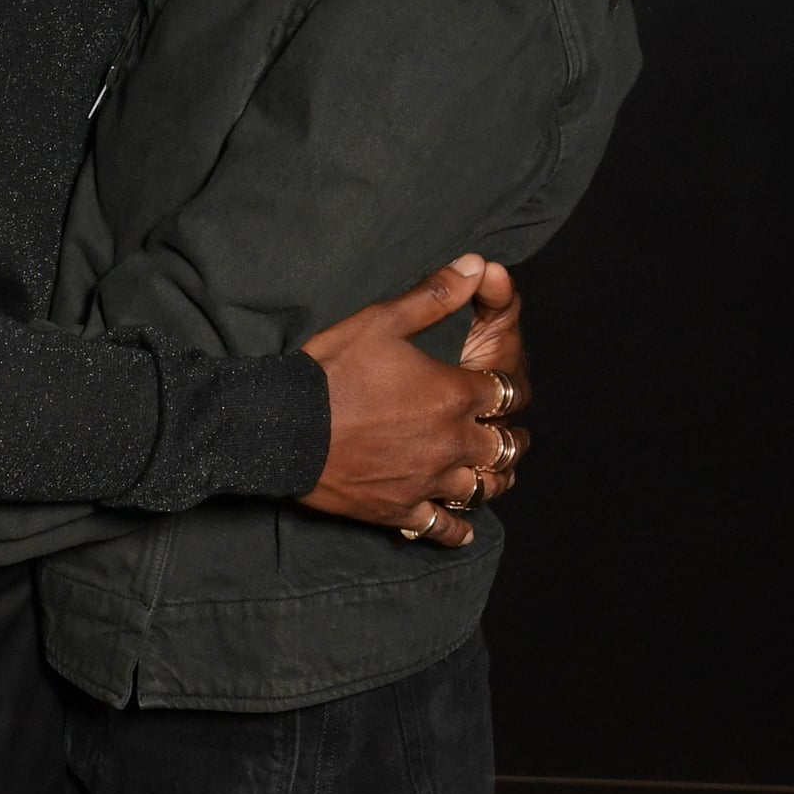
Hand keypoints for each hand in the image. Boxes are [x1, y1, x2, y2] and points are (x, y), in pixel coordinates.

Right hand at [299, 256, 529, 544]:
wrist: (283, 428)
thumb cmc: (331, 371)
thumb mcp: (381, 320)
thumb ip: (434, 295)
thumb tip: (475, 265)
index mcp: (453, 394)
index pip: (507, 392)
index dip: (510, 388)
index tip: (504, 388)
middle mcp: (451, 442)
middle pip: (503, 445)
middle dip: (508, 436)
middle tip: (505, 432)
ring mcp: (428, 481)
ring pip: (482, 488)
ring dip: (492, 479)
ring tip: (491, 472)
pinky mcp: (400, 510)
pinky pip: (442, 528)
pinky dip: (455, 528)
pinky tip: (460, 526)